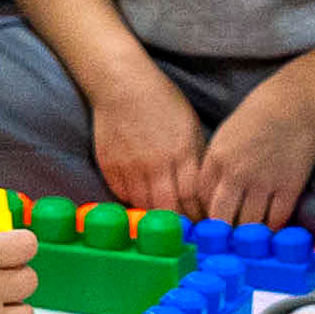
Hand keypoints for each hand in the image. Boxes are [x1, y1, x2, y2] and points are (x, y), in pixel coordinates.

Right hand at [89, 77, 207, 217]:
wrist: (122, 85)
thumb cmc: (162, 102)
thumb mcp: (190, 125)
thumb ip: (196, 158)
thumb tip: (204, 190)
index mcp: (181, 151)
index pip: (193, 196)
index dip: (199, 214)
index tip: (202, 222)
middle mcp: (156, 163)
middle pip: (169, 208)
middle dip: (180, 222)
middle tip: (185, 228)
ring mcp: (130, 166)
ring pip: (145, 206)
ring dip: (156, 215)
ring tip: (165, 219)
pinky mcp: (110, 167)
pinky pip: (123, 196)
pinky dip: (134, 202)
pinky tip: (142, 200)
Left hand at [196, 80, 314, 235]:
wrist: (291, 106)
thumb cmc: (255, 119)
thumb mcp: (224, 138)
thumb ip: (214, 166)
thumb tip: (210, 198)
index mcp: (216, 160)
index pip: (202, 200)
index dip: (206, 215)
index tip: (211, 223)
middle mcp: (236, 174)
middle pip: (222, 218)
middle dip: (223, 233)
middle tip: (228, 240)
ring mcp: (263, 182)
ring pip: (250, 224)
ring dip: (249, 234)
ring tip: (250, 238)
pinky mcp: (289, 186)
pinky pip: (277, 218)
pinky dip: (273, 228)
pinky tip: (271, 229)